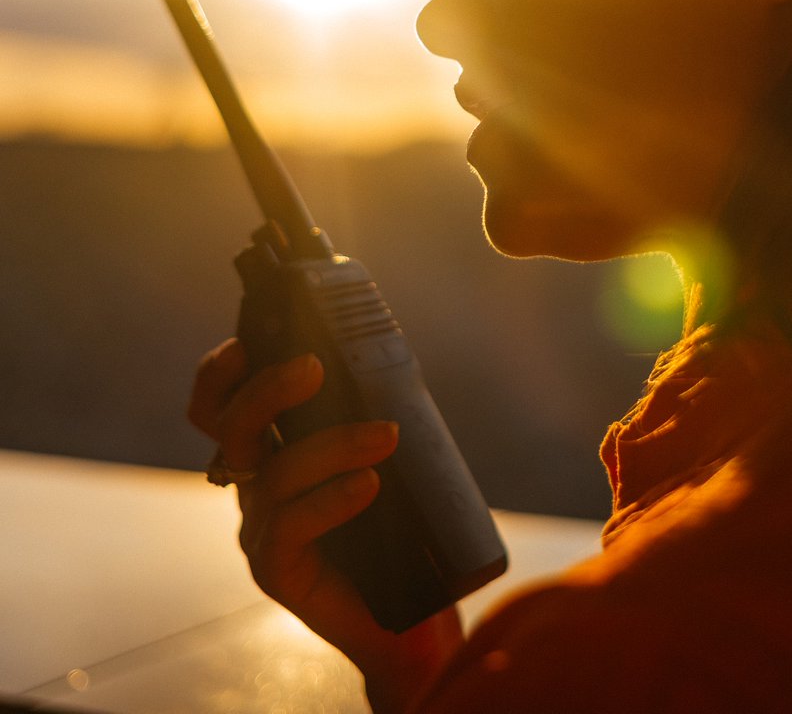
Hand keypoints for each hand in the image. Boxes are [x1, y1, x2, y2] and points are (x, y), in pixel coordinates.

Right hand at [188, 338, 462, 708]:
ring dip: (332, 444)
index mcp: (271, 448)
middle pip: (233, 426)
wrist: (409, 613)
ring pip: (274, 472)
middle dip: (268, 388)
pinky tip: (367, 486)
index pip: (221, 404)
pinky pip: (289, 527)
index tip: (246, 340)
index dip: (221, 371)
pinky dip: (330, 499)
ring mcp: (261, 528)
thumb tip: (387, 355)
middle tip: (315, 367)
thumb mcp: (381, 453)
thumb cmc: (397, 521)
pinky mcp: (278, 570)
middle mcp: (256, 484)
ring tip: (385, 436)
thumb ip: (369, 410)